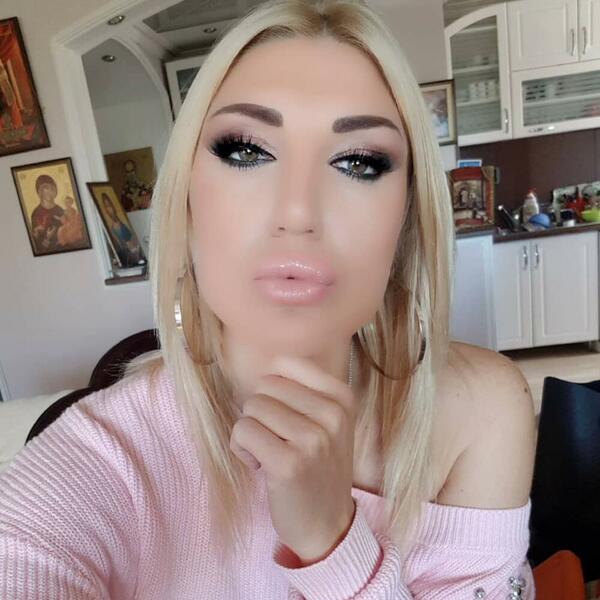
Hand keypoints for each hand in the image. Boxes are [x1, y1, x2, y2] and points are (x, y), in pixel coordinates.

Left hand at [230, 355, 356, 565]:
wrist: (329, 524)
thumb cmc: (319, 467)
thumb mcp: (328, 423)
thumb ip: (304, 391)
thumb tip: (264, 368)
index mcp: (342, 397)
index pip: (286, 364)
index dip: (273, 389)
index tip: (285, 415)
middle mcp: (332, 414)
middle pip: (265, 386)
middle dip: (260, 412)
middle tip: (276, 438)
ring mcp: (312, 439)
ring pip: (251, 408)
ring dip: (250, 432)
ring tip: (270, 453)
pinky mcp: (288, 464)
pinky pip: (243, 432)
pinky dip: (241, 448)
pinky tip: (259, 465)